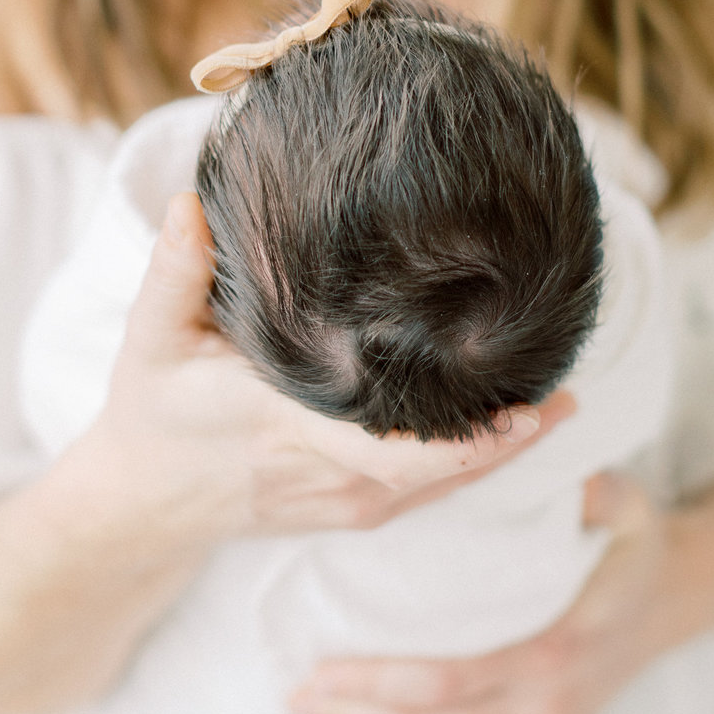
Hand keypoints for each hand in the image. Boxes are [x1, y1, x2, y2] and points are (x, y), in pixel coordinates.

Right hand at [79, 191, 576, 560]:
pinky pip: (426, 493)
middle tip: (571, 394)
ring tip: (563, 405)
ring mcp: (344, 502)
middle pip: (439, 472)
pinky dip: (472, 465)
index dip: (465, 439)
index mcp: (284, 429)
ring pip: (442, 487)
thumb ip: (174, 269)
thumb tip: (192, 202)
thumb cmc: (150, 413)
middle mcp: (326, 475)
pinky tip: (513, 430)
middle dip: (509, 439)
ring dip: (501, 452)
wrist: (141, 505)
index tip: (527, 406)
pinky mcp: (353, 511)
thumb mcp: (149, 339)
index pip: (391, 448)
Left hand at [287, 471, 675, 713]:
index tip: (320, 667)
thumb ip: (589, 487)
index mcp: (556, 650)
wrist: (679, 597)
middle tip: (295, 698)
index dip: (378, 682)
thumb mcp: (625, 501)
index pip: (450, 681)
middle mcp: (548, 709)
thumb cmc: (636, 543)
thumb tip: (545, 455)